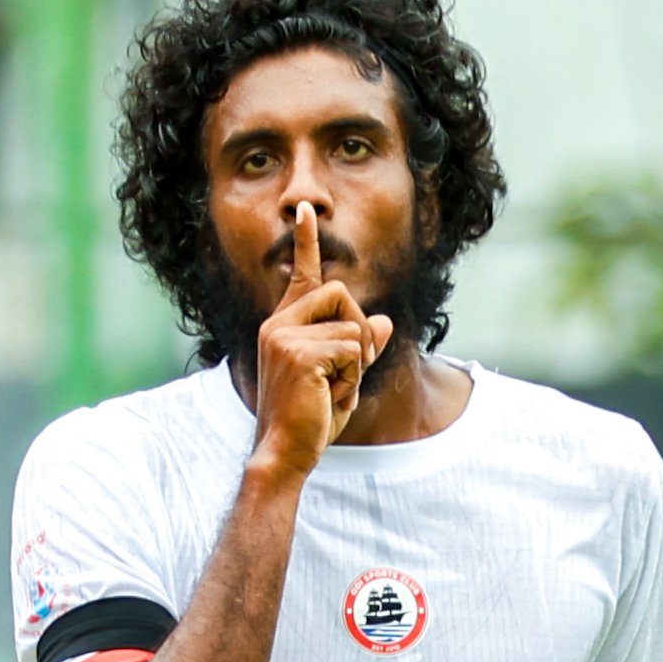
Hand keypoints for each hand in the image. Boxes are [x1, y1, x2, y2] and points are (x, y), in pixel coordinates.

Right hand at [249, 202, 394, 475]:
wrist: (284, 451)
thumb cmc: (309, 418)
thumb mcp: (342, 377)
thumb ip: (360, 347)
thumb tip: (382, 321)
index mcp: (284, 325)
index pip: (301, 275)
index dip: (305, 241)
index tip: (304, 210)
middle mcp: (279, 324)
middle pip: (342, 294)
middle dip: (359, 331)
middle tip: (345, 370)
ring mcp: (285, 336)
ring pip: (353, 327)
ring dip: (356, 364)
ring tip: (332, 390)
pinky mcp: (298, 353)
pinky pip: (352, 348)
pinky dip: (352, 376)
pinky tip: (329, 396)